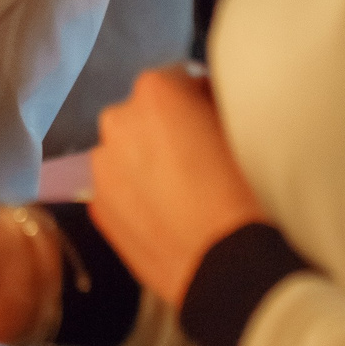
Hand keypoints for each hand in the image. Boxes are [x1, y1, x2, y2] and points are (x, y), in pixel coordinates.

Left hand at [86, 66, 265, 307]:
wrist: (229, 266)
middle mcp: (118, 120)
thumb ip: (211, 103)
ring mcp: (101, 165)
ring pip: (126, 152)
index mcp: (156, 90)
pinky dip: (135, 194)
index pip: (179, 79)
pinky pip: (118, 188)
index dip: (200, 100)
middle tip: (198, 159)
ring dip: (145, 161)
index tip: (214, 122)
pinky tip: (165, 215)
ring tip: (181, 192)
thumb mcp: (240, 128)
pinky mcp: (97, 207)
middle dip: (166, 130)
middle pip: (144, 115)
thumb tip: (205, 102)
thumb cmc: (246, 193)